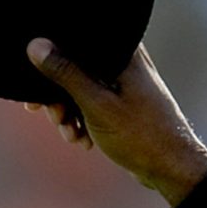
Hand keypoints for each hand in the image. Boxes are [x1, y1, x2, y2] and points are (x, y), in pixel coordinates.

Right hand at [23, 40, 206, 206]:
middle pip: (74, 64)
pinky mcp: (121, 100)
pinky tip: (82, 140)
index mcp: (122, 50)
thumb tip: (35, 45)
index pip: (76, 38)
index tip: (36, 85)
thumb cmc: (141, 135)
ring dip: (68, 112)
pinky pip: (92, 102)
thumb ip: (66, 73)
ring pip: (80, 86)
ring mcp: (123, 80)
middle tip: (55, 117)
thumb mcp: (97, 105)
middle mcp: (124, 59)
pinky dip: (82, 120)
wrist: (171, 168)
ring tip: (71, 134)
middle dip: (58, 95)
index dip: (50, 57)